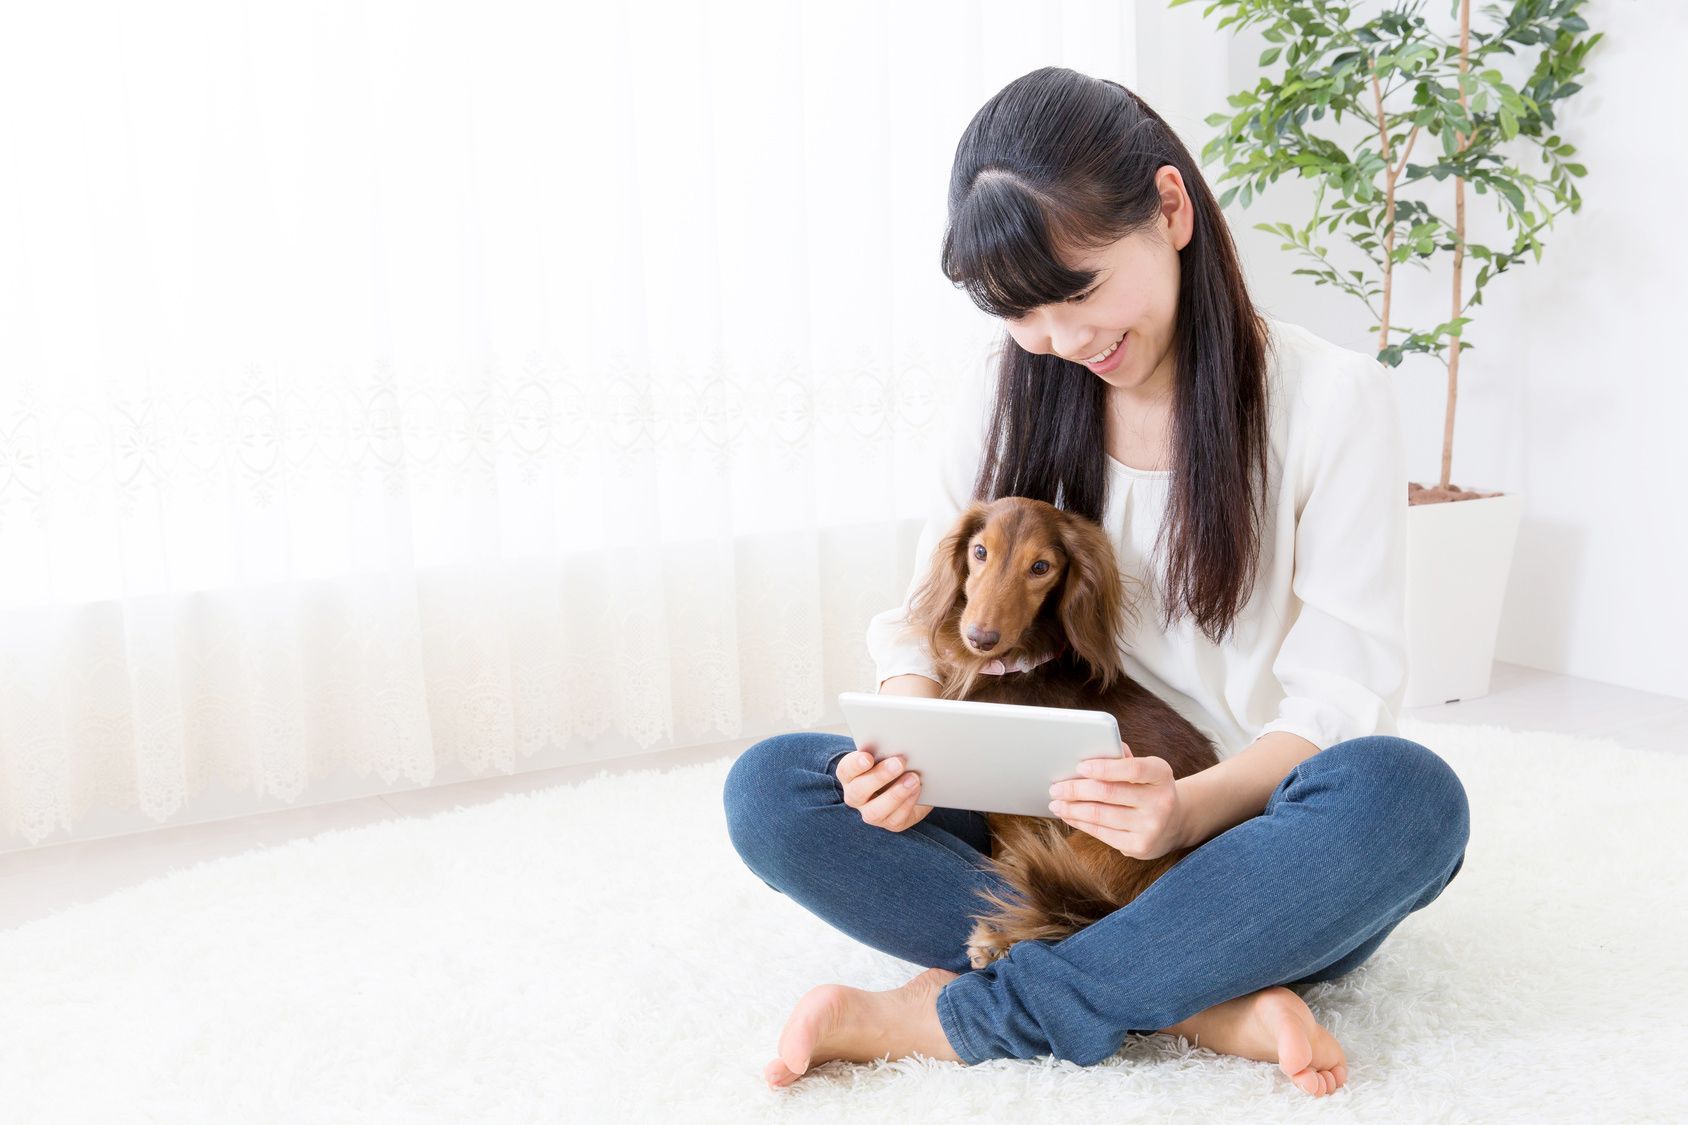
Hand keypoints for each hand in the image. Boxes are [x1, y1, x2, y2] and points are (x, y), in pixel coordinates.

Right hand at [836, 743, 933, 832]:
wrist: (907, 782)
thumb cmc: (893, 763)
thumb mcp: (887, 754)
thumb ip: (887, 750)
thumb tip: (900, 742)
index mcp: (850, 775)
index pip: (846, 770)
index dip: (855, 765)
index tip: (868, 757)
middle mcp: (856, 796)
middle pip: (858, 791)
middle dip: (879, 777)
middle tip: (898, 763)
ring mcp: (870, 812)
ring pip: (874, 812)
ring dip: (895, 795)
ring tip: (913, 779)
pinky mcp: (890, 823)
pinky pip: (895, 819)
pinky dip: (908, 803)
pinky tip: (918, 790)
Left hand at [1047, 740, 1187, 860]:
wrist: (1174, 823)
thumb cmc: (1149, 788)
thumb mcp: (1145, 770)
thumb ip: (1122, 758)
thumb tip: (1090, 748)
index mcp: (1161, 774)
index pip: (1132, 768)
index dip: (1104, 767)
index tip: (1079, 766)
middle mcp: (1161, 801)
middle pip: (1108, 793)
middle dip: (1075, 789)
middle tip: (1055, 787)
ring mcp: (1151, 827)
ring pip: (1100, 815)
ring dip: (1071, 808)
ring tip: (1055, 803)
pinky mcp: (1139, 847)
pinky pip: (1101, 833)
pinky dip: (1080, 823)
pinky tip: (1068, 815)